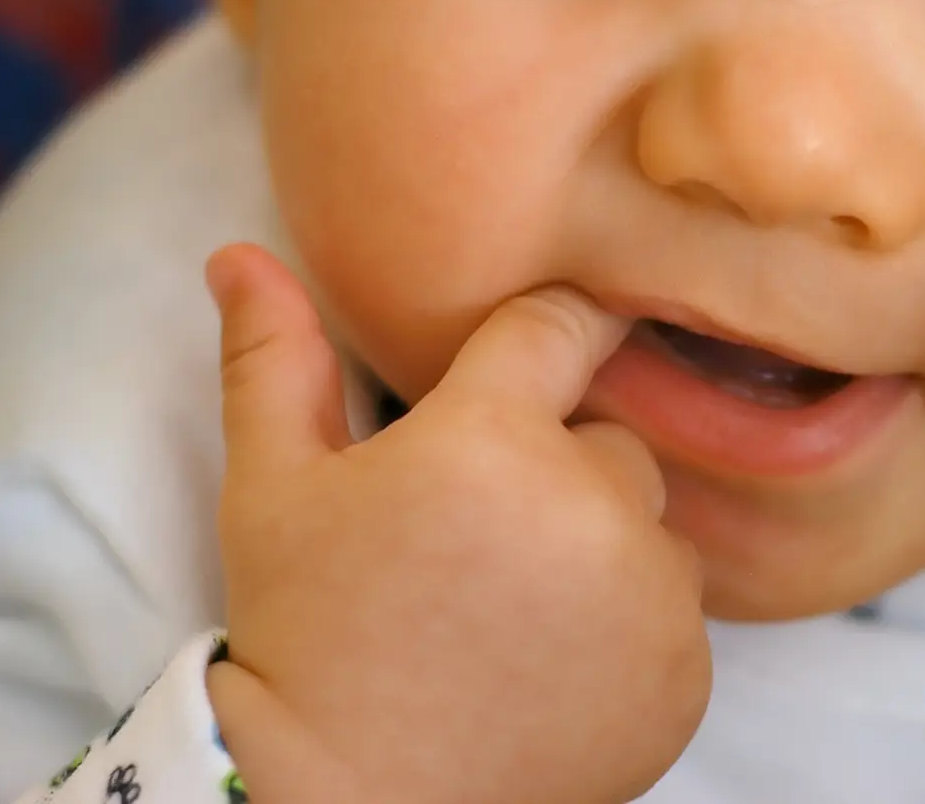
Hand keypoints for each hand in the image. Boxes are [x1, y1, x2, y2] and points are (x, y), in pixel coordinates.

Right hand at [201, 244, 710, 803]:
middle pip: (605, 435)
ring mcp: (650, 593)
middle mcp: (590, 503)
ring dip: (599, 544)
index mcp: (491, 438)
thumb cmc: (307, 636)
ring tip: (509, 606)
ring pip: (647, 521)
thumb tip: (239, 253)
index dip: (544, 334)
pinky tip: (549, 659)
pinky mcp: (685, 670)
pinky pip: (674, 606)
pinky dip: (630, 624)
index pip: (561, 323)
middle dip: (553, 467)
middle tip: (475, 537)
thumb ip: (274, 360)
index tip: (530, 360)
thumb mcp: (272, 492)